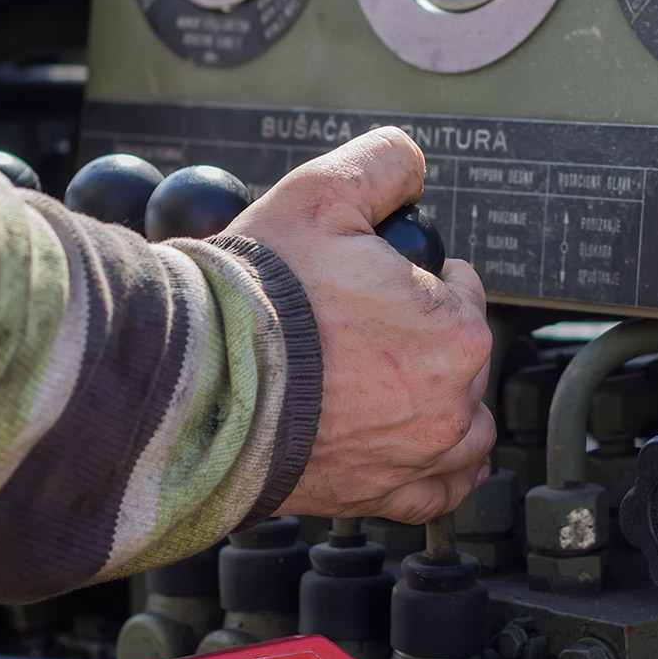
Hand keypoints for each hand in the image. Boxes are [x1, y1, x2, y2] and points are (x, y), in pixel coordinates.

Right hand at [229, 127, 495, 523]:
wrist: (193, 383)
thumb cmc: (255, 297)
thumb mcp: (320, 193)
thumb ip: (381, 163)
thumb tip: (409, 163)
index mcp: (453, 332)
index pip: (464, 293)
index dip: (424, 277)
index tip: (386, 278)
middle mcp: (448, 403)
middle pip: (464, 361)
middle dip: (427, 338)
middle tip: (371, 323)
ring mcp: (414, 456)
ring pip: (462, 430)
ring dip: (446, 404)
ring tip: (404, 384)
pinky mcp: (377, 495)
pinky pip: (437, 492)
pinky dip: (441, 473)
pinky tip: (430, 454)